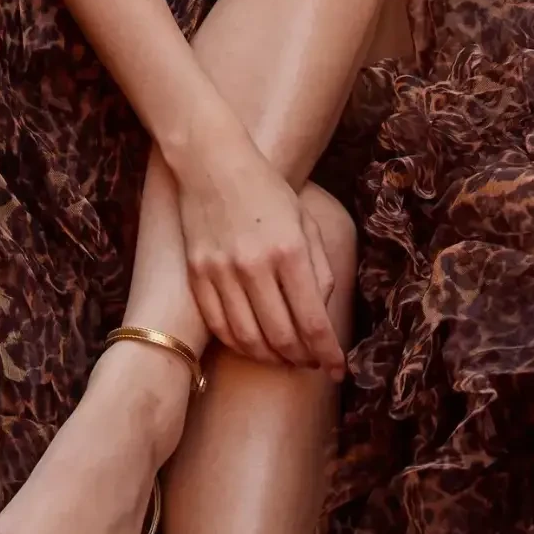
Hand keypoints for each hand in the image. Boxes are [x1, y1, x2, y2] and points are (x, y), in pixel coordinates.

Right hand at [174, 132, 344, 375]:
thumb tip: (321, 314)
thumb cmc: (267, 191)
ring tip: (285, 358)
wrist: (212, 163)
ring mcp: (221, 272)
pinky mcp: (197, 274)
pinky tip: (253, 344)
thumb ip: (320, 270)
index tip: (337, 370)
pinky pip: (218, 326)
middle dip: (302, 359)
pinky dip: (239, 344)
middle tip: (311, 363)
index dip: (328, 354)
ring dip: (271, 358)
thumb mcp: (307, 222)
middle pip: (281, 338)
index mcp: (289, 251)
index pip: (313, 321)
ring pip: (248, 339)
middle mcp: (254, 265)